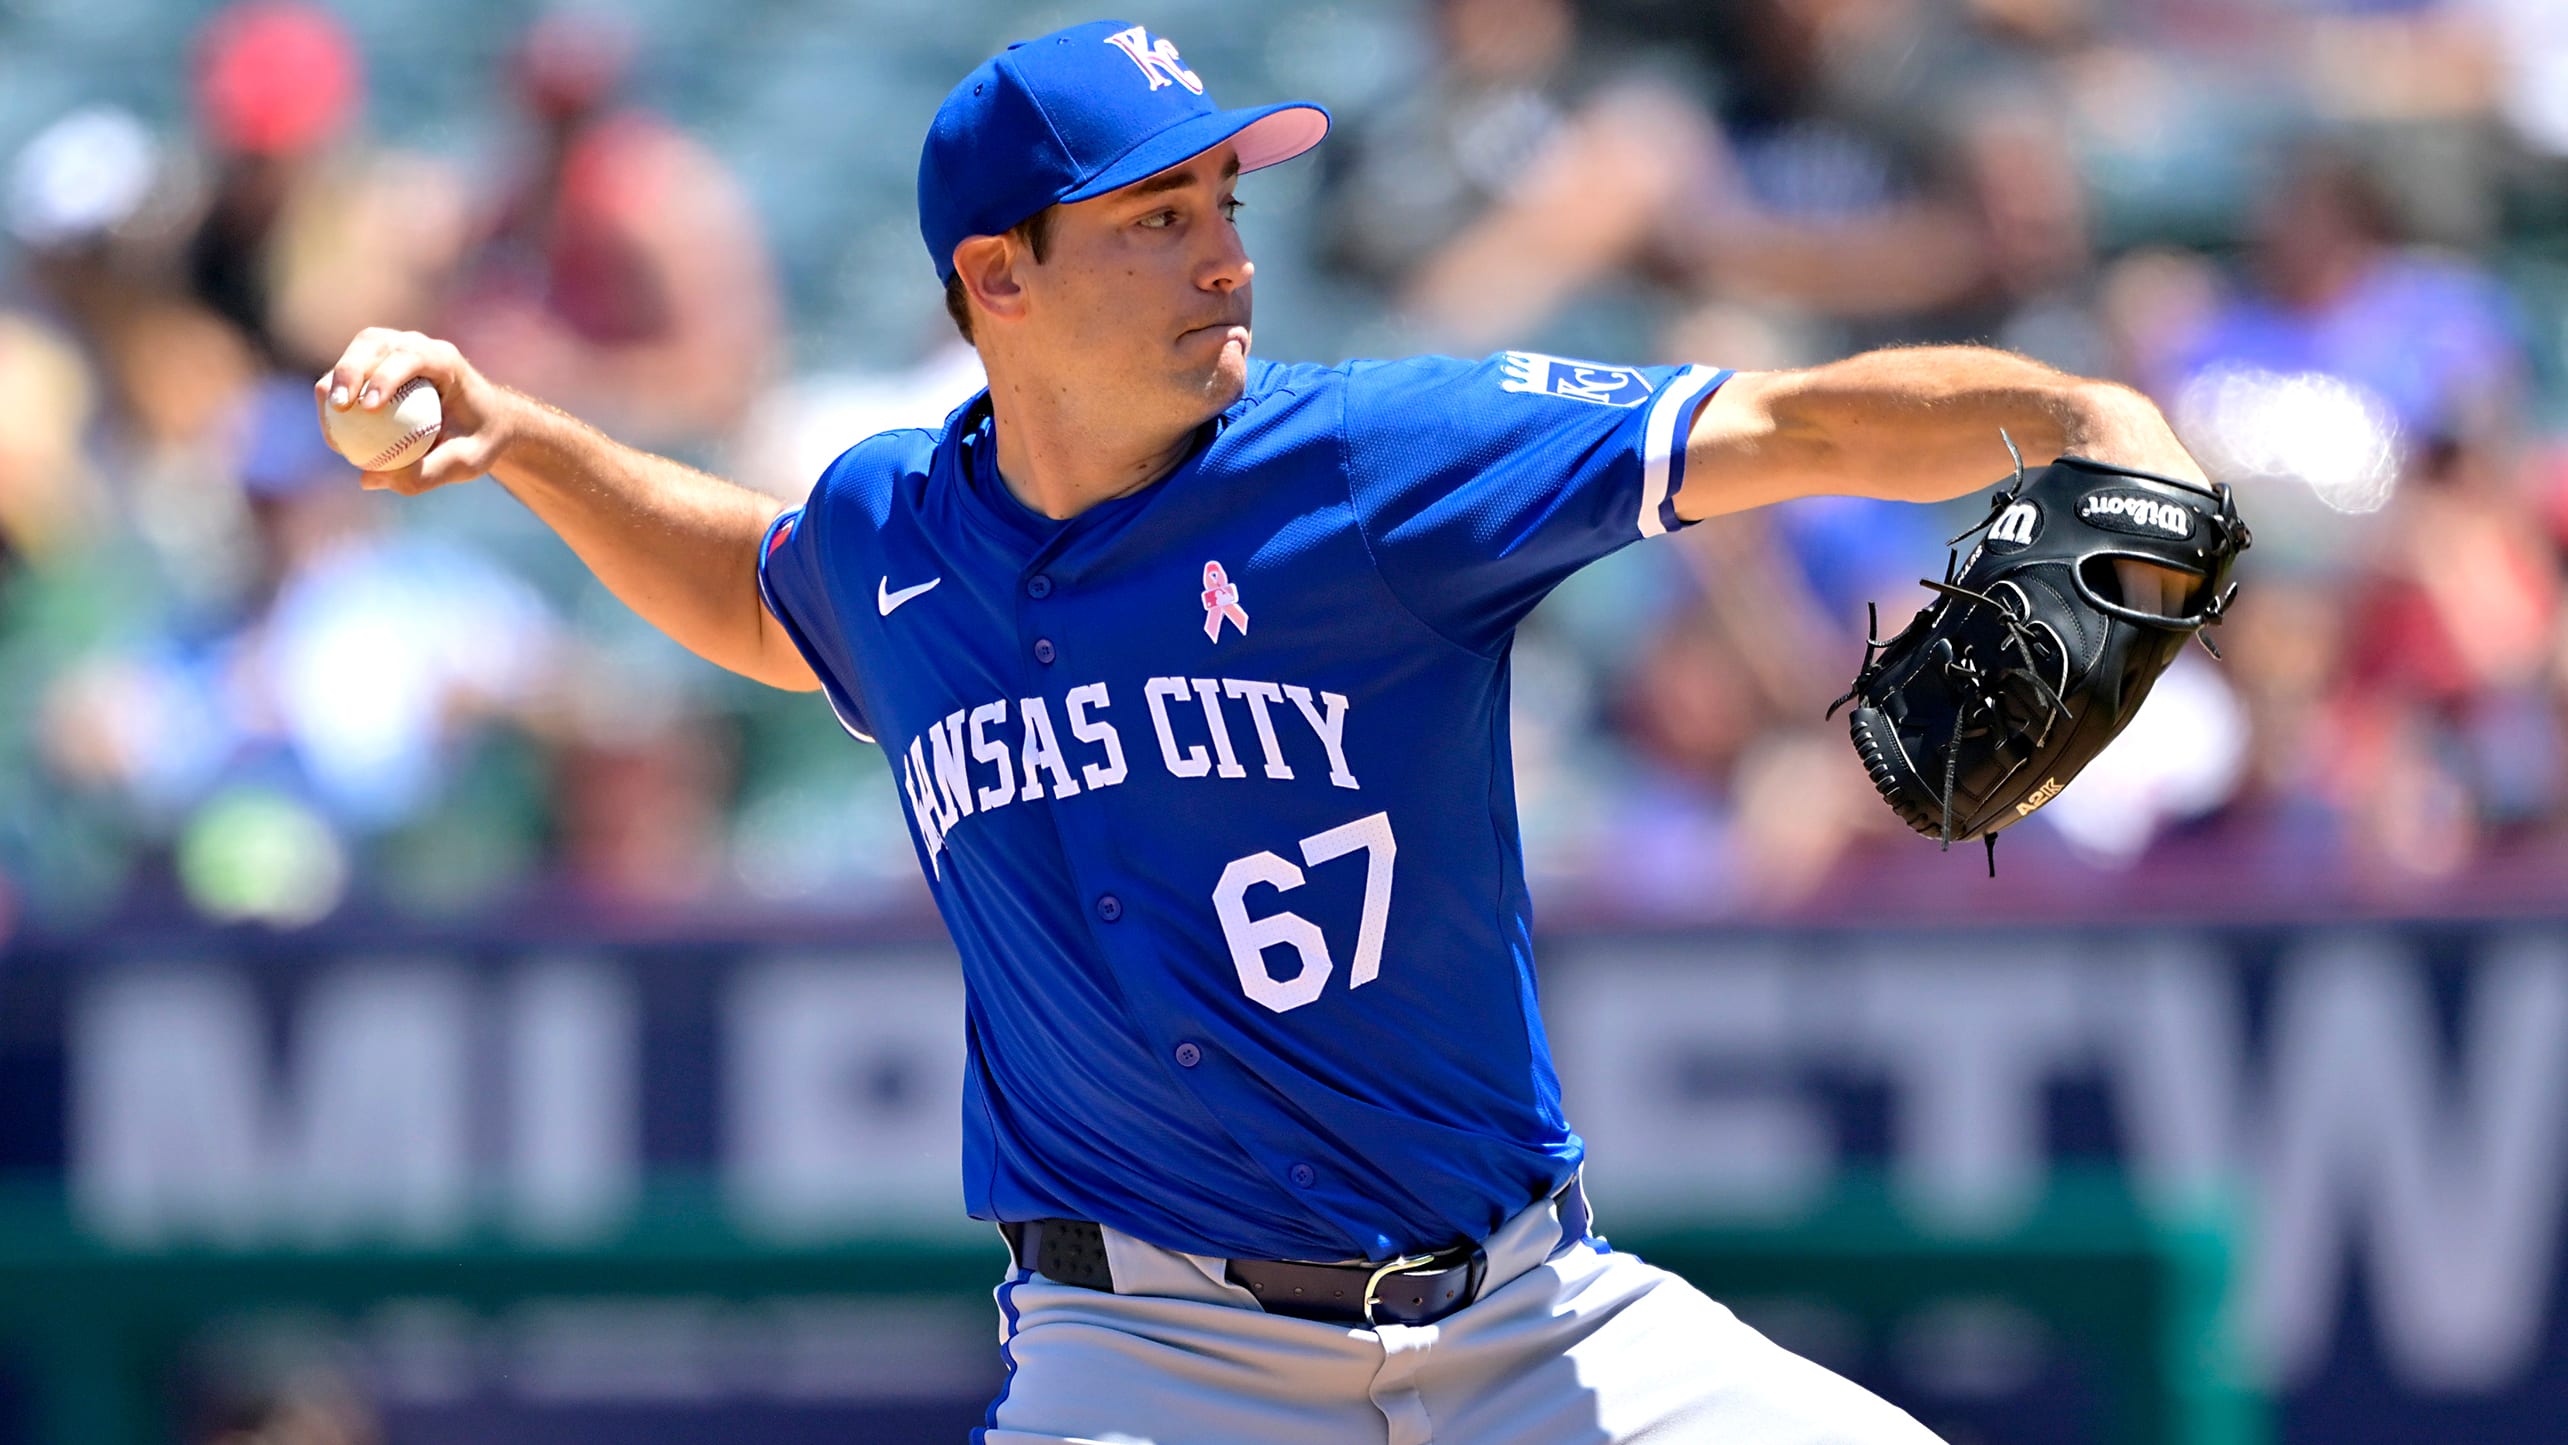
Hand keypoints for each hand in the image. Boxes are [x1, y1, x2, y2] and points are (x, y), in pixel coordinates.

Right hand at [315, 328, 521, 494]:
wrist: (486, 420)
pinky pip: (349, 372)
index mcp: (446, 360)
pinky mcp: (378, 361)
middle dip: (350, 371)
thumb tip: (367, 479)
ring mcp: (395, 348)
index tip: (369, 407)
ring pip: (355, 352)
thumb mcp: (466, 462)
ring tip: (331, 418)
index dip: (386, 376)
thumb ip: (425, 473)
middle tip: (339, 409)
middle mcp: (417, 346)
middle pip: (374, 344)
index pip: (412, 356)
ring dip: (336, 381)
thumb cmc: (480, 439)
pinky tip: (332, 428)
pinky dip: (336, 393)